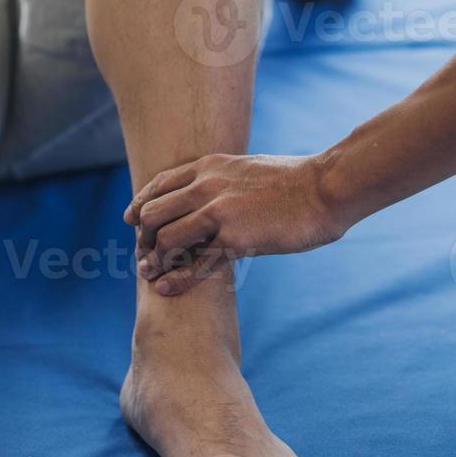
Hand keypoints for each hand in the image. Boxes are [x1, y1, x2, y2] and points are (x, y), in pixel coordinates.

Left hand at [124, 153, 343, 295]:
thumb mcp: (247, 168)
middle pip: (153, 213)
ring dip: (155, 260)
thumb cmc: (294, 181)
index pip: (159, 184)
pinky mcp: (236, 239)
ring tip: (151, 274)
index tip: (131, 221)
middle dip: (143, 237)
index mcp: (208, 167)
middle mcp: (206, 186)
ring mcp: (218, 212)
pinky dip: (176, 279)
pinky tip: (166, 289)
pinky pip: (195, 264)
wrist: (324, 187)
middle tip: (144, 255)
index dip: (140, 204)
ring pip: (166, 239)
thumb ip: (224, 179)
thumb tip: (213, 191)